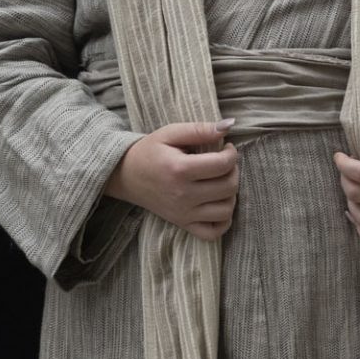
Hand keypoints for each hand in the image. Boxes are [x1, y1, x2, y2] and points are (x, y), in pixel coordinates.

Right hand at [103, 122, 239, 239]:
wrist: (126, 176)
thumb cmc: (150, 151)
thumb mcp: (171, 132)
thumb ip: (200, 129)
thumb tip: (229, 125)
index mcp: (180, 169)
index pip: (223, 164)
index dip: (232, 153)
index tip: (226, 147)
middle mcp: (183, 195)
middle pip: (228, 187)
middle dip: (233, 170)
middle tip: (224, 162)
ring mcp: (183, 213)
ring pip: (226, 210)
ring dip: (231, 194)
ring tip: (221, 181)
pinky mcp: (182, 224)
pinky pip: (213, 232)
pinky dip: (223, 220)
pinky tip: (218, 203)